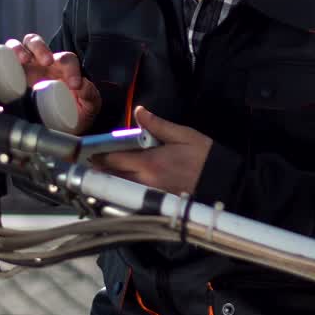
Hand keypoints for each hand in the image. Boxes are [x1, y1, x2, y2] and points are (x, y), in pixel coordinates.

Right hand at [7, 34, 100, 133]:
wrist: (60, 129)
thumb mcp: (88, 108)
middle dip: (41, 48)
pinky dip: (3, 58)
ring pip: (20, 48)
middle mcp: (43, 65)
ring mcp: (27, 69)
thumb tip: (83, 86)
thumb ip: (90, 96)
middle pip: (38, 44)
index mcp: (63, 69)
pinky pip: (5, 61)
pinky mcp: (13, 77)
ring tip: (24, 60)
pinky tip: (3, 65)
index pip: (66, 59)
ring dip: (20, 49)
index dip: (71, 68)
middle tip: (46, 62)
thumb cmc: (75, 115)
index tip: (74, 85)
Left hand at [95, 106, 212, 193]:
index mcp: (150, 162)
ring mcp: (151, 194)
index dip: (100, 156)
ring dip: (111, 182)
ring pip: (122, 190)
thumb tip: (139, 112)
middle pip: (113, 178)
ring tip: (102, 175)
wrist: (223, 181)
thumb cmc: (205, 157)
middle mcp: (146, 181)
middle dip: (100, 171)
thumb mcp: (184, 135)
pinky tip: (123, 186)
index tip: (91, 152)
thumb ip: (158, 125)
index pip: (115, 160)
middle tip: (91, 164)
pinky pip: (134, 197)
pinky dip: (125, 192)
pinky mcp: (158, 202)